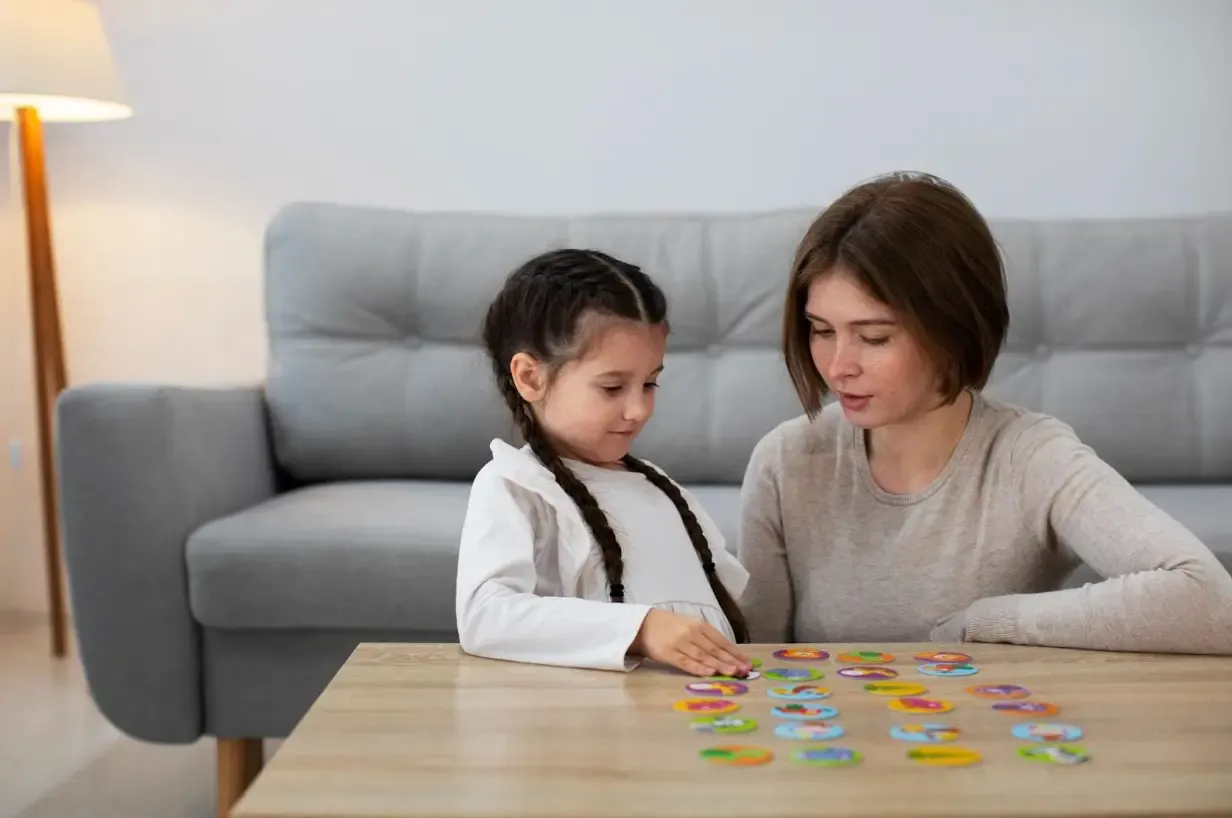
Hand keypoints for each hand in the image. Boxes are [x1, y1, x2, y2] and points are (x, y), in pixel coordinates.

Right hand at [628, 609, 751, 676]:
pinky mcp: (667, 653)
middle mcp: (691, 633)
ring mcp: (679, 643)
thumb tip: (730, 655)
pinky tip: (710, 673)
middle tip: (744, 670)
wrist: (644, 624)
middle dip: (730, 660)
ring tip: (732, 673)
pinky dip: (698, 668)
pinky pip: (685, 662)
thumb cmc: (671, 627)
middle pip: (714, 649)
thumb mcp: (691, 626)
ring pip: (703, 656)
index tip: (748, 663)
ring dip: (719, 665)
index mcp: (699, 625)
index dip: (735, 652)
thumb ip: (707, 638)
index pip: (721, 641)